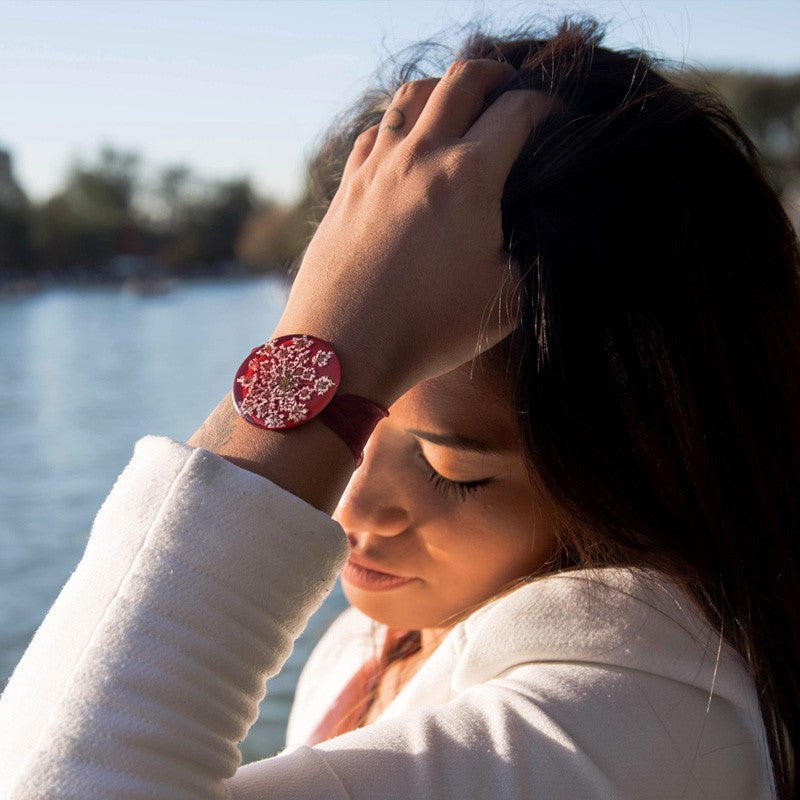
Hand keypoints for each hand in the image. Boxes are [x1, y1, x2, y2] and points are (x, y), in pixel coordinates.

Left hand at [274, 60, 555, 406]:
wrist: (343, 351)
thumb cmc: (428, 331)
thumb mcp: (506, 299)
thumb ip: (528, 250)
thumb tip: (530, 226)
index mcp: (469, 177)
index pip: (518, 112)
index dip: (546, 105)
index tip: (556, 115)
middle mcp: (421, 158)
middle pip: (462, 79)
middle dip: (497, 74)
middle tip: (512, 89)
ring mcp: (377, 168)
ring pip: (410, 95)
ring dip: (442, 88)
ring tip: (459, 105)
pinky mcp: (347, 188)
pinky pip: (375, 132)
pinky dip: (399, 124)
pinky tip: (407, 145)